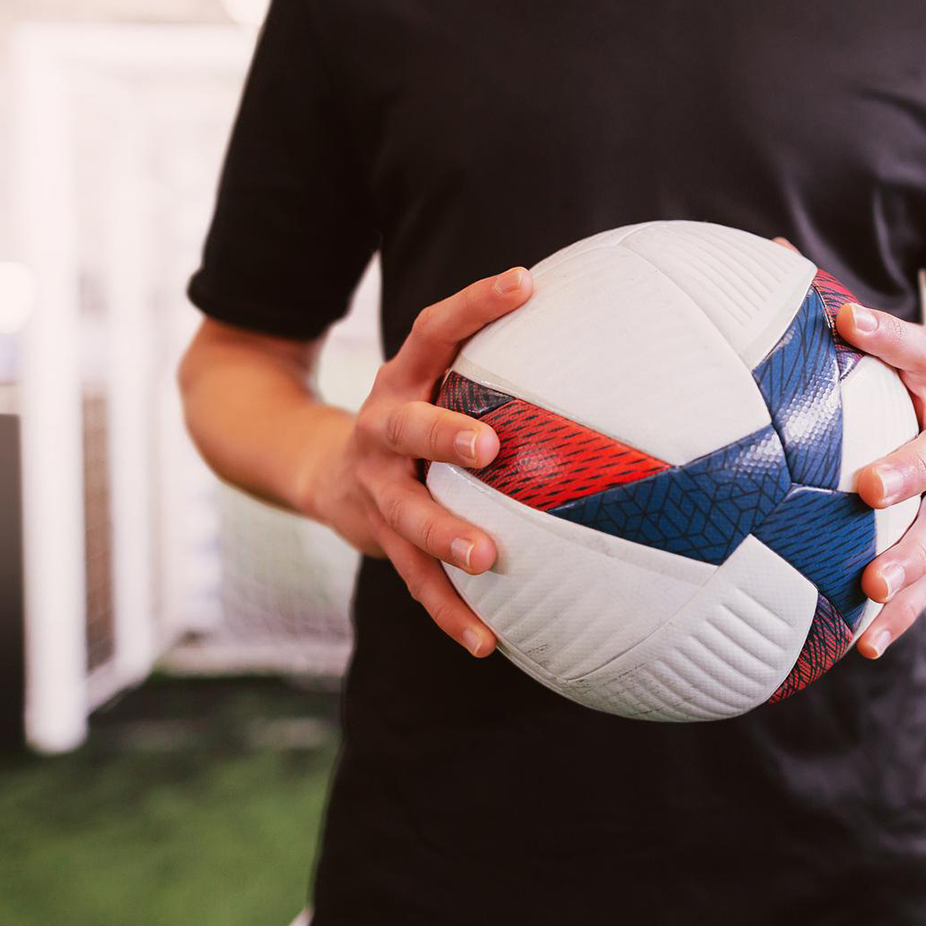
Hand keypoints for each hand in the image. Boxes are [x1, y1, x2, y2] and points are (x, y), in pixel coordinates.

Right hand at [301, 266, 532, 655]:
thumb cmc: (421, 417)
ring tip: (485, 557)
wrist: (323, 471)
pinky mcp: (379, 539)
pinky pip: (417, 581)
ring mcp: (376, 488)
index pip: (435, 328)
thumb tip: (602, 340)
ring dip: (443, 535)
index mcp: (405, 378)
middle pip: (406, 427)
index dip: (475, 304)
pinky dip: (451, 612)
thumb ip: (501, 363)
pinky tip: (489, 642)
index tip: (524, 282)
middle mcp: (382, 427)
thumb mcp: (441, 380)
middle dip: (443, 435)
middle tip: (489, 447)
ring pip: (406, 514)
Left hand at [838, 303, 925, 657]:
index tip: (845, 319)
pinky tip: (864, 646)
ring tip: (872, 588)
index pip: (919, 350)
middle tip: (870, 487)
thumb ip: (835, 309)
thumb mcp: (892, 353)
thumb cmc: (911, 396)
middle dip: (910, 468)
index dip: (887, 332)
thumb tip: (768, 247)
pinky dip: (899, 617)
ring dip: (910, 564)